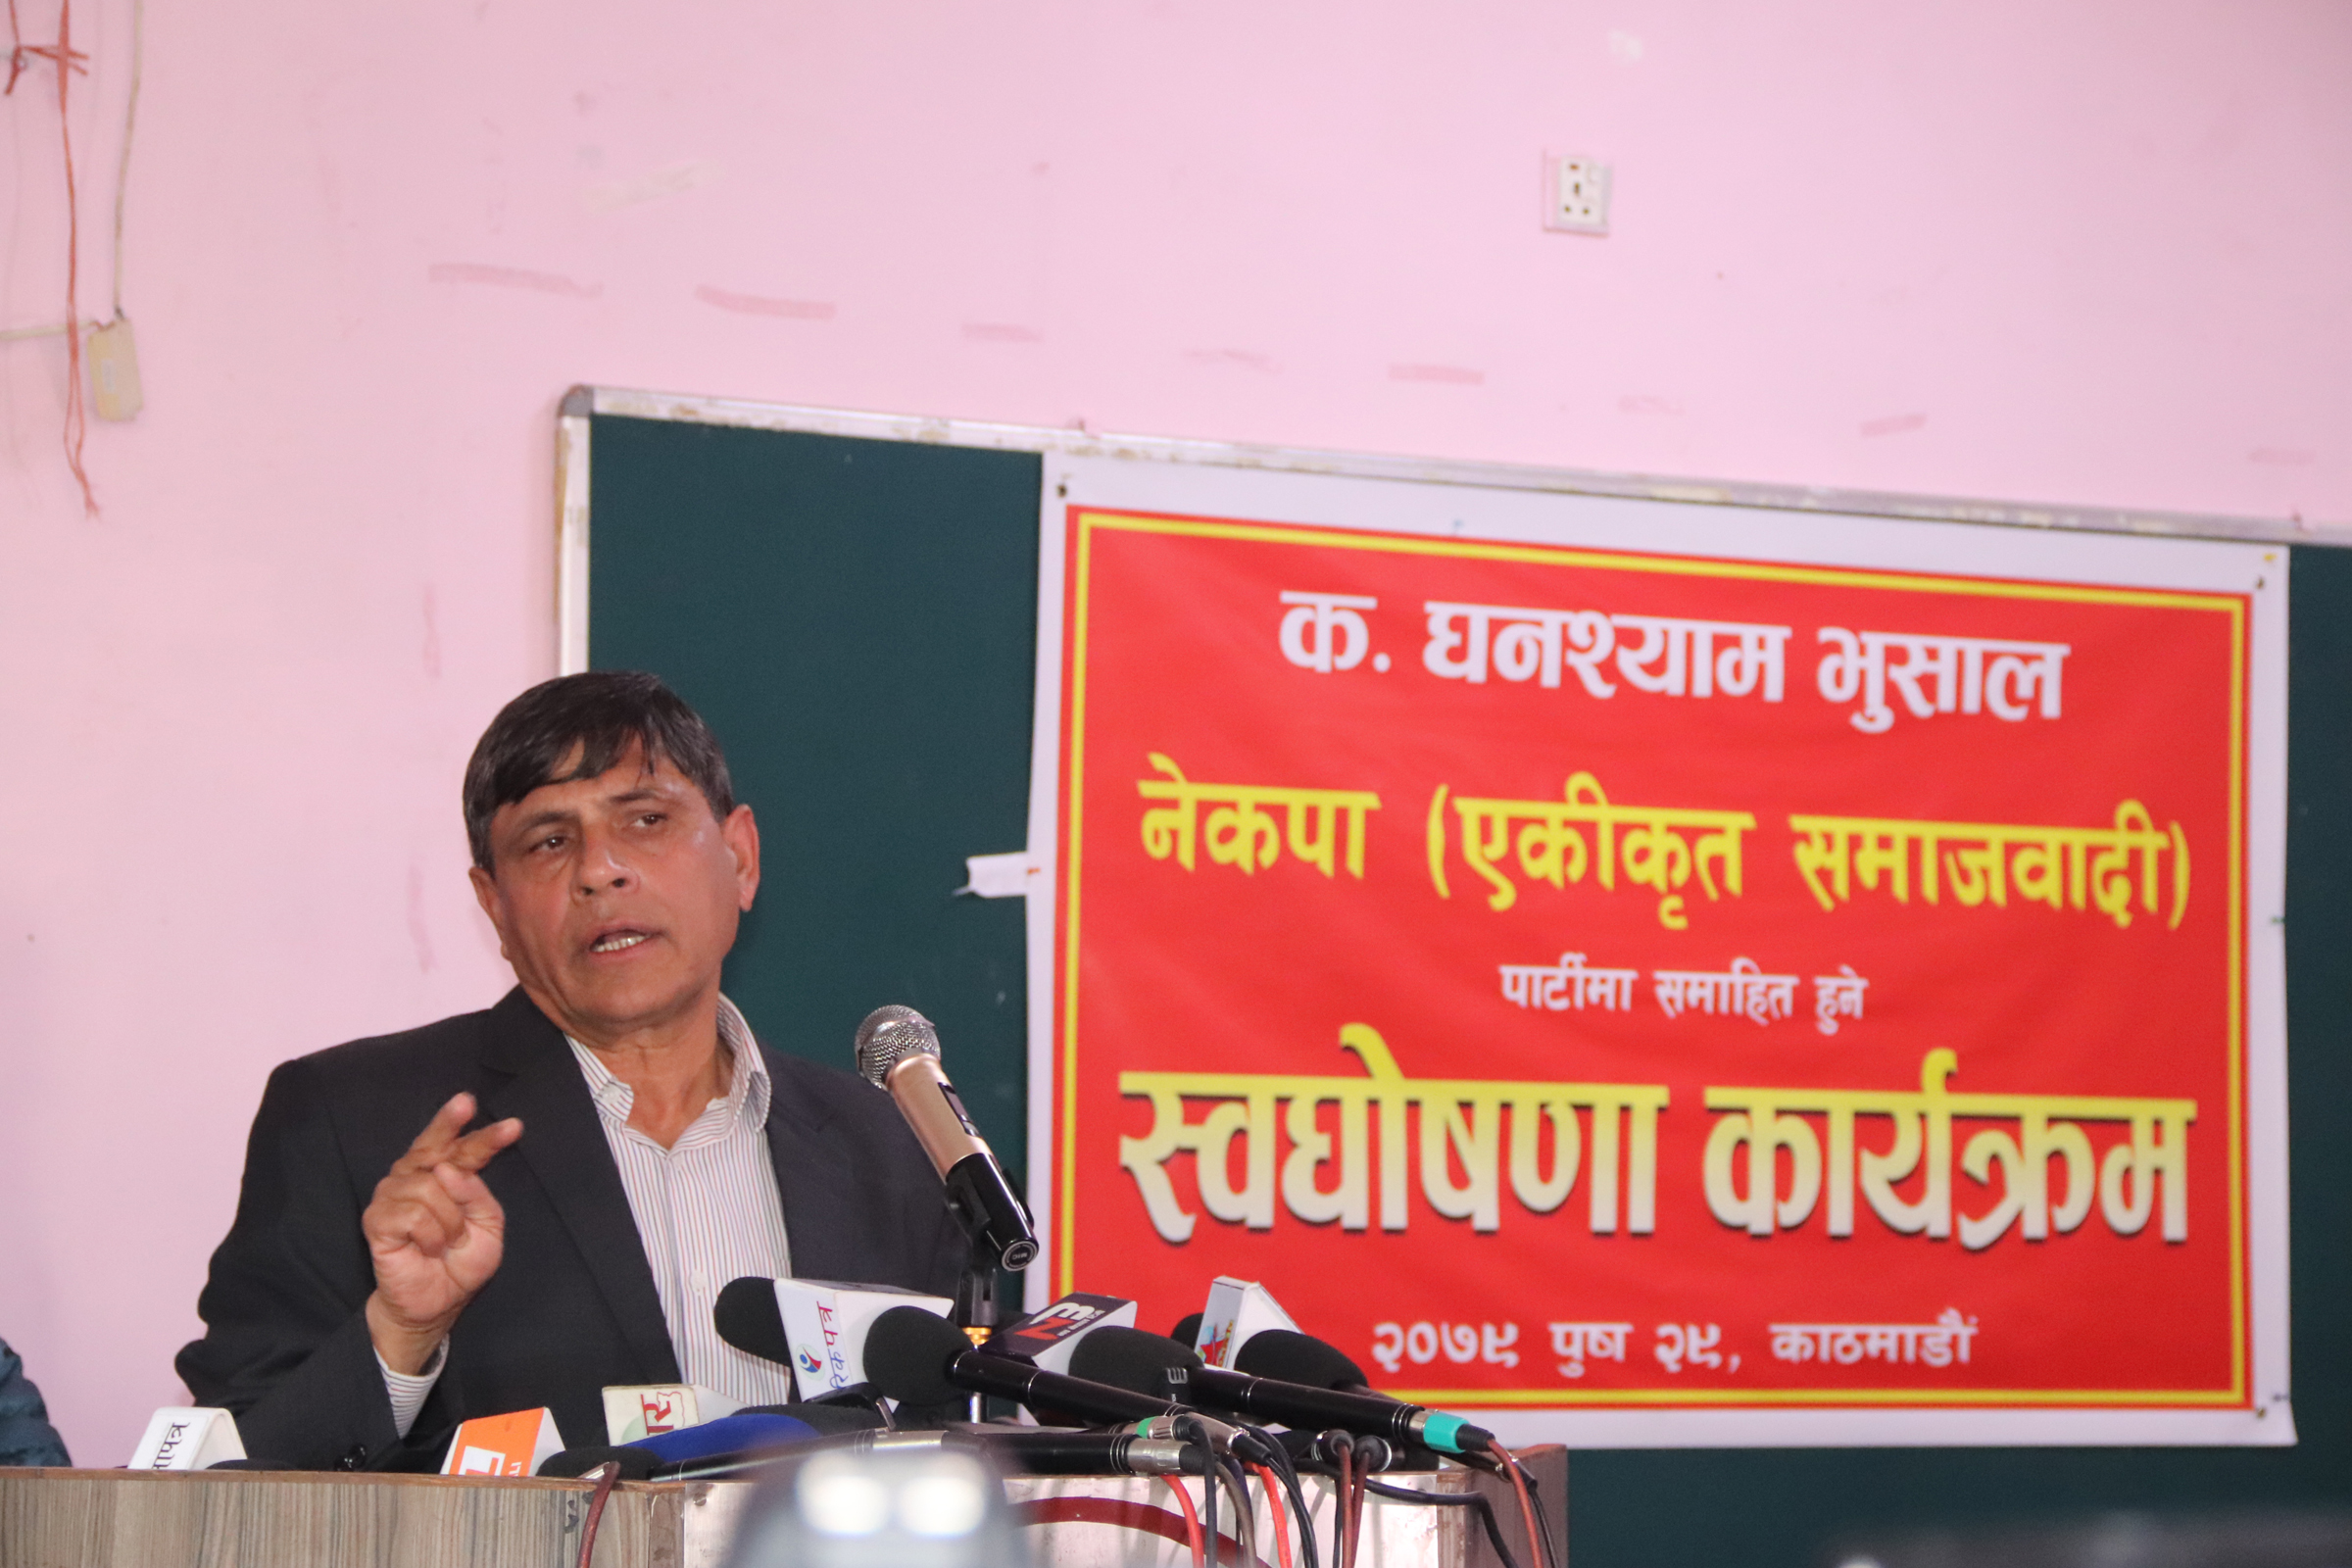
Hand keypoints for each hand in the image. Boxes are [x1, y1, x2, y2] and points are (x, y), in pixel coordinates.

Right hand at [361, 1092, 522, 1373]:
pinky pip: (413, 1214)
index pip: (463, 1148)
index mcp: (447, 1176)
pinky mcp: (377, 1218)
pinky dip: (430, 1235)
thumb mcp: (488, 1227)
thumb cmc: (461, 1262)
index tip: (514, 1126)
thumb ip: (477, 1195)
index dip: (485, 1135)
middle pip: (433, 1144)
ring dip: (449, 1221)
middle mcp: (416, 1177)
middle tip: (466, 1102)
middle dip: (449, 1122)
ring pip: (429, 1185)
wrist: (437, 1302)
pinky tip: (427, 1248)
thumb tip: (447, 1169)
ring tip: (445, 1243)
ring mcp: (392, 1194)